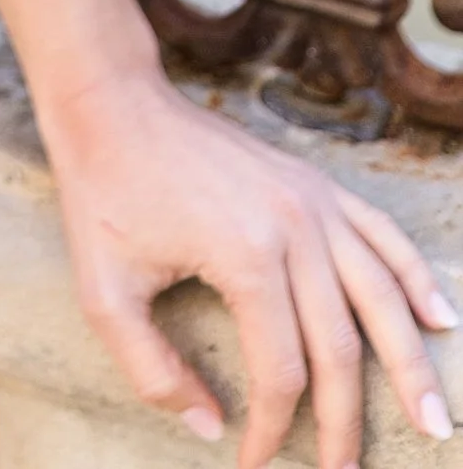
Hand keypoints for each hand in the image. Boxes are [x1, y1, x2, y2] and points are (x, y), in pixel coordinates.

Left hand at [47, 68, 457, 464]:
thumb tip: (209, 427)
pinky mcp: (313, 183)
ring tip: (434, 418)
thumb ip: (151, 371)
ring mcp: (311, 201)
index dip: (270, 429)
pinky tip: (438, 318)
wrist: (111, 101)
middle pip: (339, 348)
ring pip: (381, 296)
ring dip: (411, 363)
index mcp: (245, 256)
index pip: (279, 372)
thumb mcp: (104, 291)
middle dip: (345, 422)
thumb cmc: (104, 191)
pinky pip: (382, 234)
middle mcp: (293, 229)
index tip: (252, 463)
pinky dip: (415, 278)